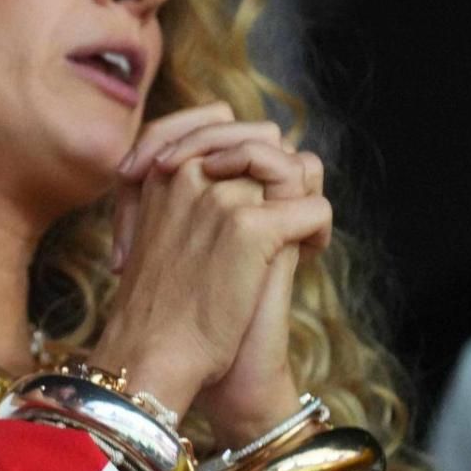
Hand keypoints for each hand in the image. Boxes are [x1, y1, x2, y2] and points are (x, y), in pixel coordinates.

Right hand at [113, 105, 329, 440]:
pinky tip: (307, 257)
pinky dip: (318, 233)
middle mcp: (187, 171)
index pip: (216, 117)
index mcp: (161, 171)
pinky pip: (313, 207)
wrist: (152, 353)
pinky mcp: (248, 226)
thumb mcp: (157, 232)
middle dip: (281, 172)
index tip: (254, 183)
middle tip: (283, 212)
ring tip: (299, 236)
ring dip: (303, 199)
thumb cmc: (157, 306)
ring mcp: (218, 195)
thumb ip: (187, 195)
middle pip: (264, 139)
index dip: (245, 141)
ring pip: (294, 168)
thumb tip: (244, 172)